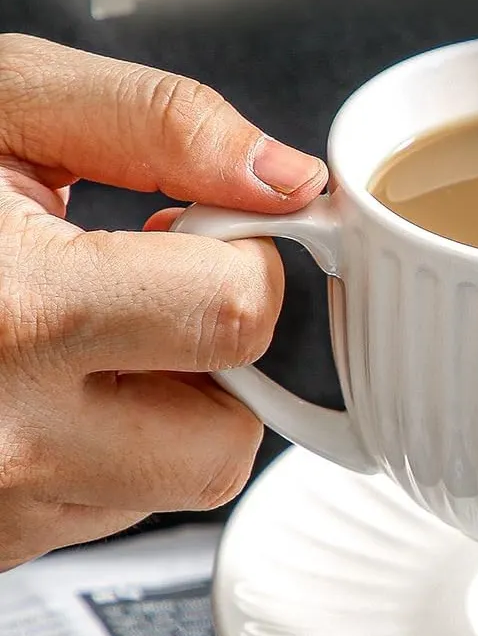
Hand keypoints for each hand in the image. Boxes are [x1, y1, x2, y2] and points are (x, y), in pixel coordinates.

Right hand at [0, 34, 326, 567]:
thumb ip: (160, 124)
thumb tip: (291, 179)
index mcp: (13, 309)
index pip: (236, 314)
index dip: (244, 257)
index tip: (202, 231)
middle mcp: (3, 435)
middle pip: (227, 438)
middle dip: (218, 360)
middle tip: (150, 295)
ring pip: (179, 483)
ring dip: (165, 409)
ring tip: (76, 337)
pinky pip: (111, 511)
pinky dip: (105, 452)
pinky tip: (32, 386)